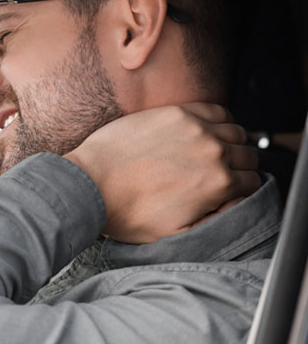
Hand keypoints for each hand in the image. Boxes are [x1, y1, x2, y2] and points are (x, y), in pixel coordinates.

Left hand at [64, 103, 259, 243]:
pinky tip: (204, 131)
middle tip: (218, 173)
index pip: (252, 181)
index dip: (242, 188)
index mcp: (218, 183)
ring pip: (235, 131)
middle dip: (238, 166)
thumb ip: (214, 221)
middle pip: (247, 155)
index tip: (229, 189)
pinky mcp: (175, 112)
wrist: (90, 185)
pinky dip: (217, 120)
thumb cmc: (125, 212)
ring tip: (211, 153)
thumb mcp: (176, 234)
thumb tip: (234, 205)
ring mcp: (195, 128)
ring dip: (230, 142)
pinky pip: (214, 110)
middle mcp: (212, 152)